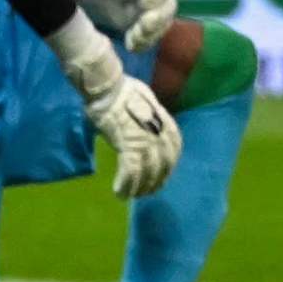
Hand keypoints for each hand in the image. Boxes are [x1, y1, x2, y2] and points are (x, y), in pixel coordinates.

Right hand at [55, 20, 181, 197]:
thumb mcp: (147, 103)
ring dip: (139, 188)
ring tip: (130, 195)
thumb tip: (147, 127)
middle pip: (164, 166)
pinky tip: (119, 192)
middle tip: (144, 192)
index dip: (168, 167)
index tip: (160, 176)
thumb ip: (151, 119)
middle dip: (155, 182)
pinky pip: (130, 173)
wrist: (108, 86)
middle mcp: (161, 133)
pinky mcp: (128, 146)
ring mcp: (146, 140)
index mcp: (167, 122)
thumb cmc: (123, 91)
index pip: (174, 150)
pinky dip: (126, 185)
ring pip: (148, 173)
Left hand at [77, 0, 179, 51]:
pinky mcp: (148, 29)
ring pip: (163, 25)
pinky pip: (153, 38)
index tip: (142, 0)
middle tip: (143, 25)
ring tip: (133, 38)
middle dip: (158, 18)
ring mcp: (156, 13)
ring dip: (151, 33)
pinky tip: (131, 47)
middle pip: (169, 7)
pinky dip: (144, 44)